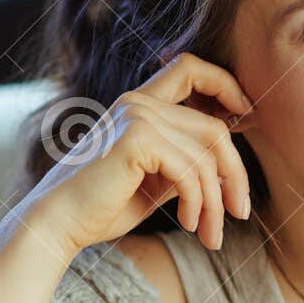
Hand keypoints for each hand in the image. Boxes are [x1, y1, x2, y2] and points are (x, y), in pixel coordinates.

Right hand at [20, 52, 254, 255]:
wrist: (56, 224)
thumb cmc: (99, 208)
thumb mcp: (154, 183)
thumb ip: (185, 165)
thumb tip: (227, 165)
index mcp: (138, 105)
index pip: (190, 68)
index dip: (226, 84)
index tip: (247, 116)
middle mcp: (137, 102)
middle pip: (213, 127)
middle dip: (235, 174)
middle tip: (240, 213)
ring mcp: (137, 116)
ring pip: (207, 153)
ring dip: (215, 200)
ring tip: (211, 233)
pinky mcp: (137, 139)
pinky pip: (191, 170)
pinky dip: (198, 202)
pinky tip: (189, 224)